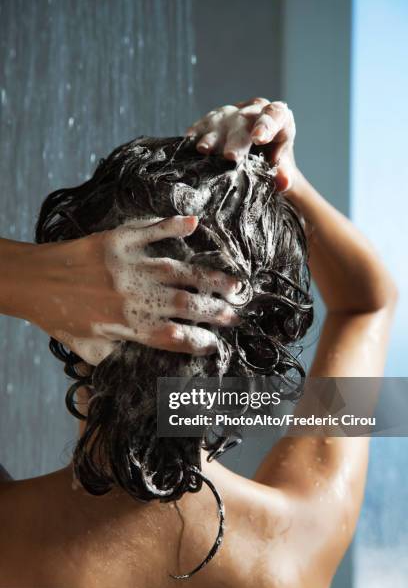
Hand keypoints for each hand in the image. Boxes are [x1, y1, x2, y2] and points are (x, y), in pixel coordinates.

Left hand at [16, 216, 240, 363]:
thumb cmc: (58, 316)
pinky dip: (173, 226)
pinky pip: (151, 231)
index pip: (174, 338)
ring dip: (210, 277)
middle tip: (237, 313)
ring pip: (179, 272)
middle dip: (216, 310)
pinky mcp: (118, 241)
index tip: (216, 344)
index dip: (199, 343)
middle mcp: (135, 297)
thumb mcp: (86, 349)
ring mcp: (129, 266)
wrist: (31, 280)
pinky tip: (195, 223)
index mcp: (128, 327)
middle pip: (186, 306)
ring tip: (235, 283)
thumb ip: (116, 357)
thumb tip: (140, 364)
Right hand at [186, 97, 297, 192]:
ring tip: (205, 149)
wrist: (260, 154)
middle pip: (245, 121)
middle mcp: (254, 110)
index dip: (267, 125)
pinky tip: (189, 141)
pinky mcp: (213, 119)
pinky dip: (197, 133)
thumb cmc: (274, 160)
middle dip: (236, 139)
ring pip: (222, 120)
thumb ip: (284, 174)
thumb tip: (283, 182)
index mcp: (278, 118)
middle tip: (231, 157)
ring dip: (213, 135)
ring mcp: (232, 113)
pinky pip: (204, 123)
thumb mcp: (282, 168)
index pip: (275, 115)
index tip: (259, 138)